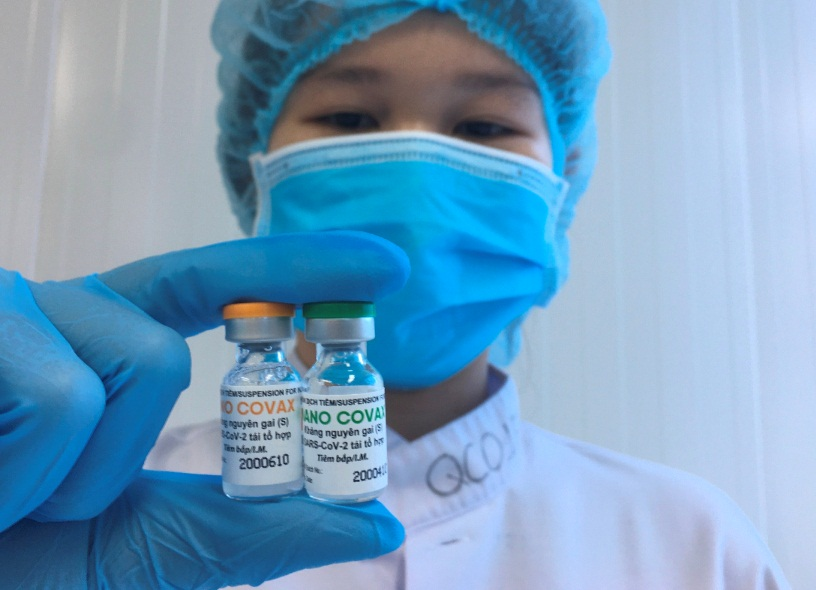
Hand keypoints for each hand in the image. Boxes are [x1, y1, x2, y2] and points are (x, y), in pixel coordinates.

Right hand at [0, 231, 408, 586]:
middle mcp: (48, 312)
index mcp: (92, 348)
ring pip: (110, 378)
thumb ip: (250, 529)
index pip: (211, 288)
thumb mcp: (138, 555)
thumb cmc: (10, 565)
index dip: (297, 268)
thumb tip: (378, 512)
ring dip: (56, 484)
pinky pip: (49, 398)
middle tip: (26, 509)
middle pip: (163, 354)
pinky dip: (16, 481)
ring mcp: (1, 309)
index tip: (385, 265)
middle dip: (110, 463)